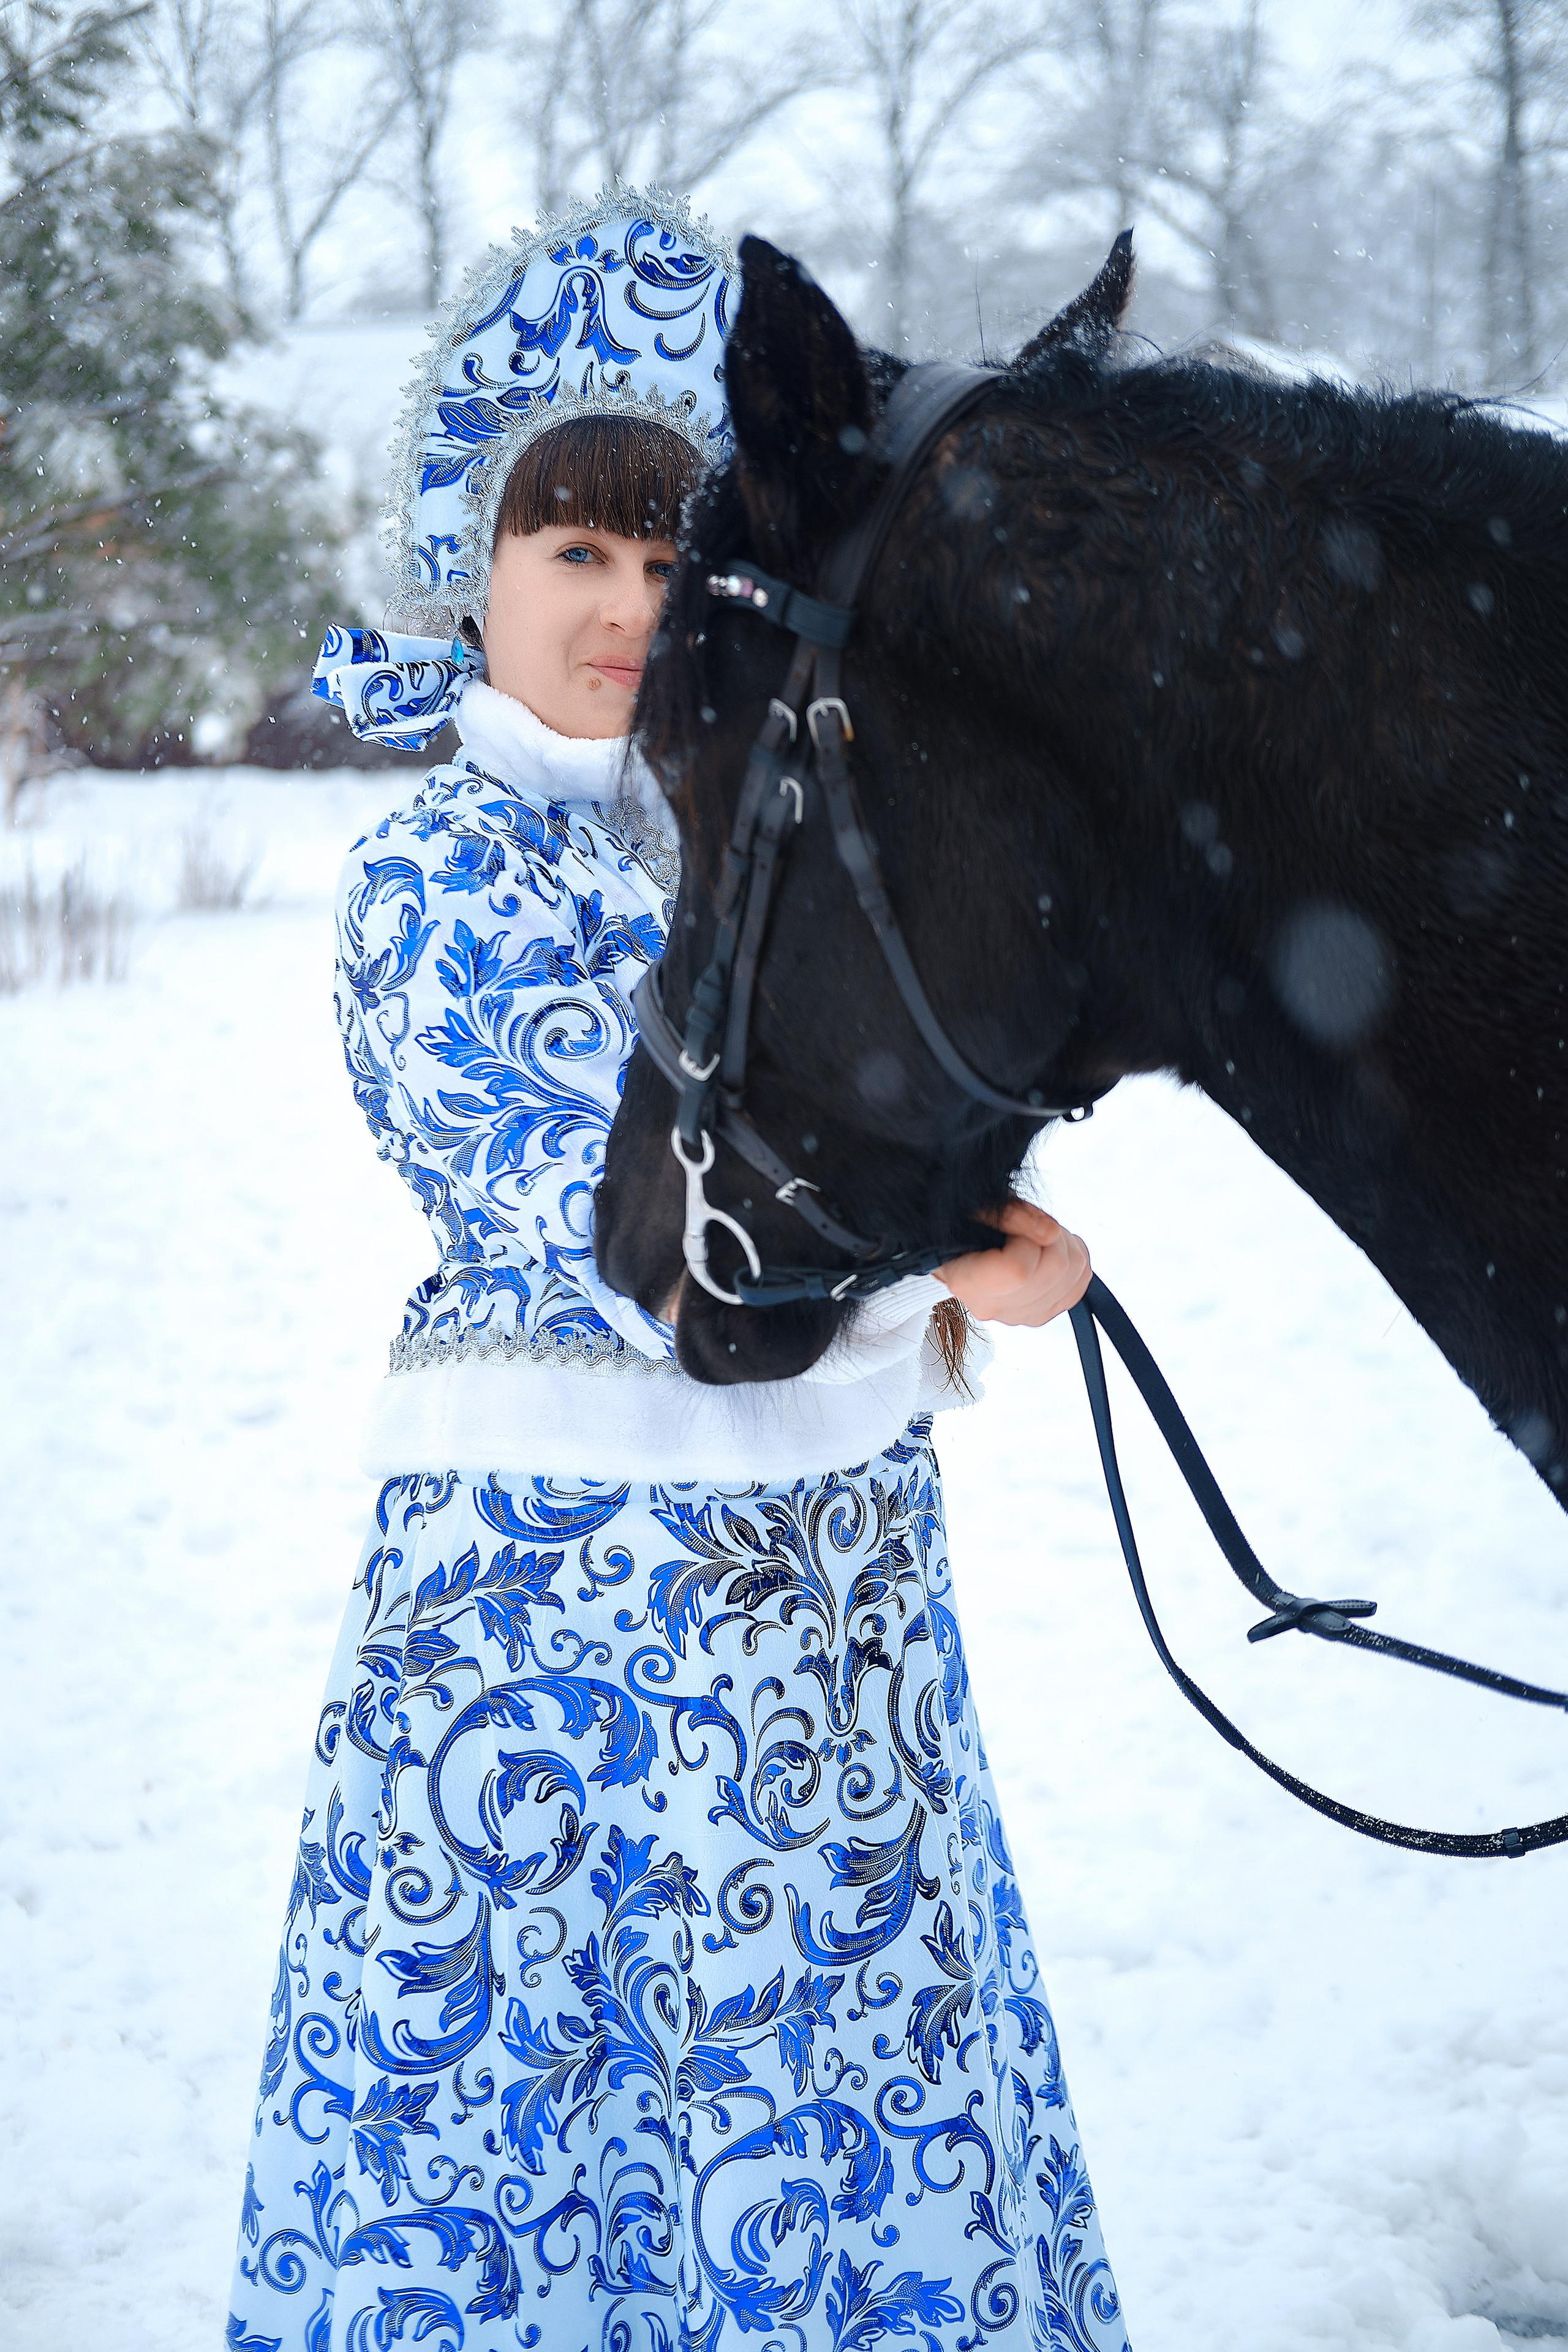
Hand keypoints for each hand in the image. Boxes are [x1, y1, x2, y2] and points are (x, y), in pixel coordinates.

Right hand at [935, 1199, 1090, 1326]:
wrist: (963, 1249)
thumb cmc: (969, 1226)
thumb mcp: (984, 1207)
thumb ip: (1016, 1215)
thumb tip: (1050, 1233)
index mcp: (967, 1279)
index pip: (1018, 1271)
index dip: (1028, 1241)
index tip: (1017, 1230)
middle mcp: (993, 1305)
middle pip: (1053, 1271)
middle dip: (1053, 1238)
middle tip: (1035, 1226)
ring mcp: (1018, 1316)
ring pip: (1072, 1278)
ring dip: (1066, 1247)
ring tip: (1044, 1237)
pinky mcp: (1039, 1316)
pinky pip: (1078, 1290)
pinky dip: (1073, 1265)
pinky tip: (1053, 1253)